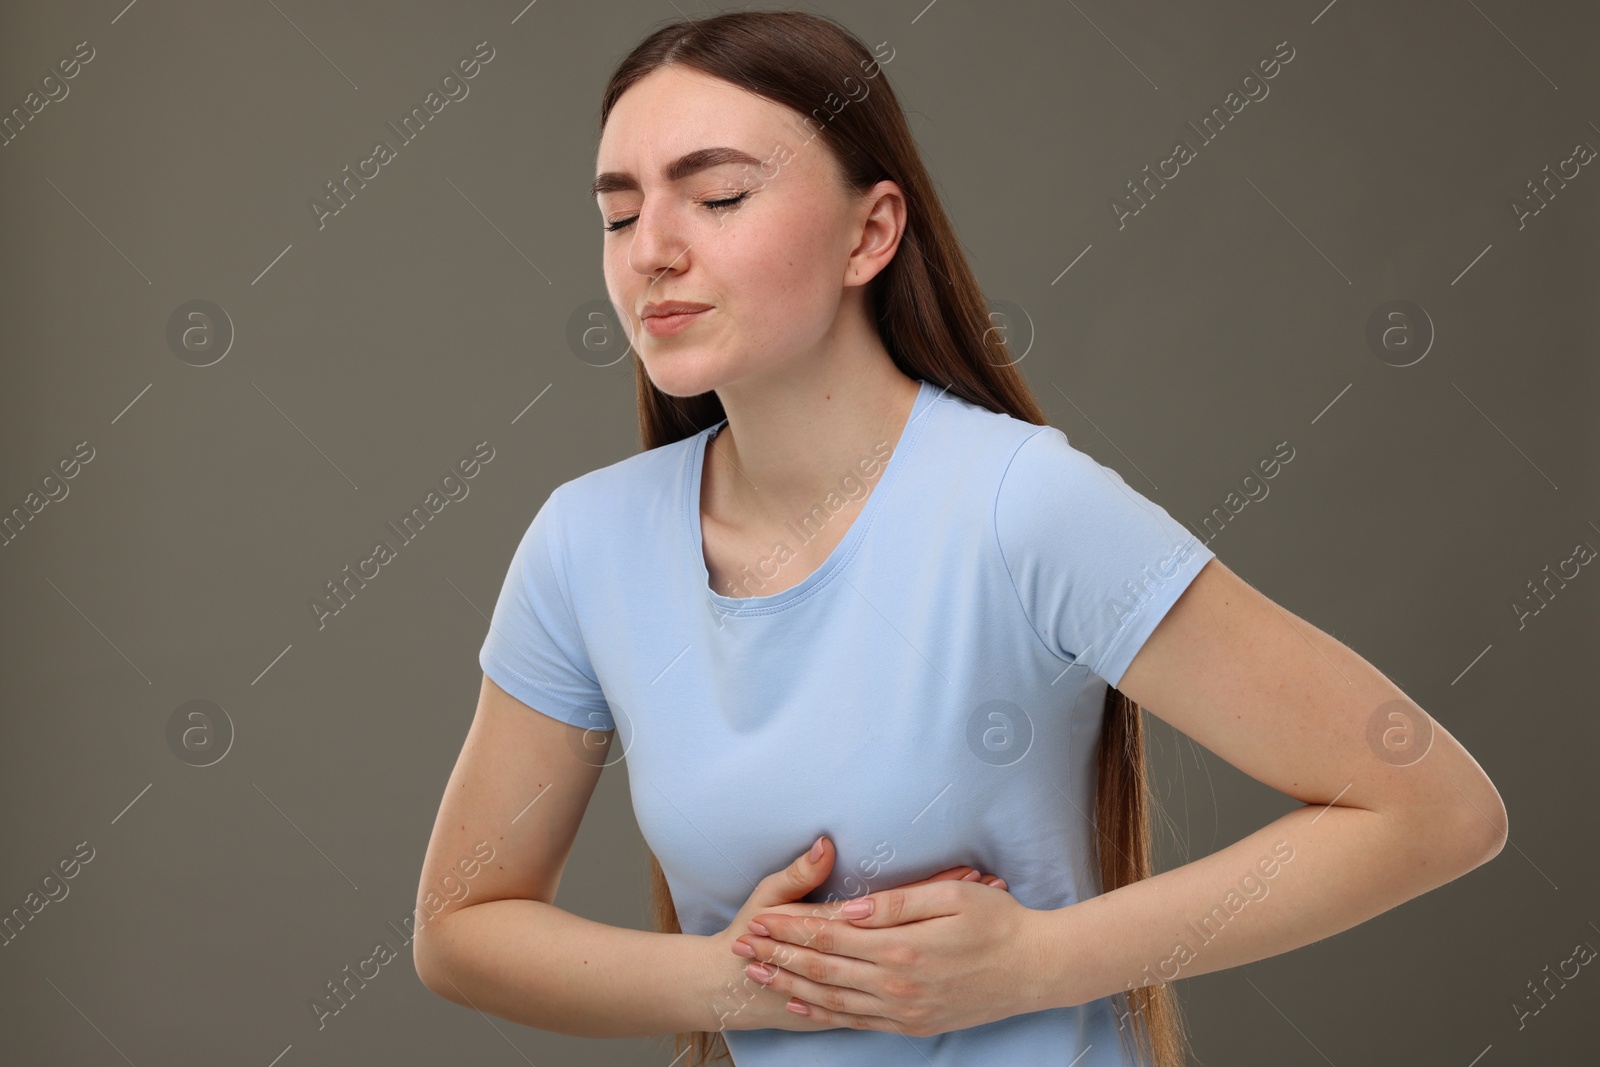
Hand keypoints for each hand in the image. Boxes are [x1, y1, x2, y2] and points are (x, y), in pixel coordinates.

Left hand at [705, 836, 1010, 1033]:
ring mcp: (904, 1010)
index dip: (791, 928)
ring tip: (756, 972)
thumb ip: (897, 903)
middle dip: (778, 955)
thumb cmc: (999, 923)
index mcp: (903, 948)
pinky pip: (857, 1021)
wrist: (1037, 970)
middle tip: (741, 946)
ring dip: (790, 985)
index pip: (831, 937)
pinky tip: (800, 1003)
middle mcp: (897, 985)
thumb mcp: (953, 896)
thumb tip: (851, 911)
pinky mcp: (913, 1025)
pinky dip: (823, 1012)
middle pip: (822, 969)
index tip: (759, 918)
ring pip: (832, 999)